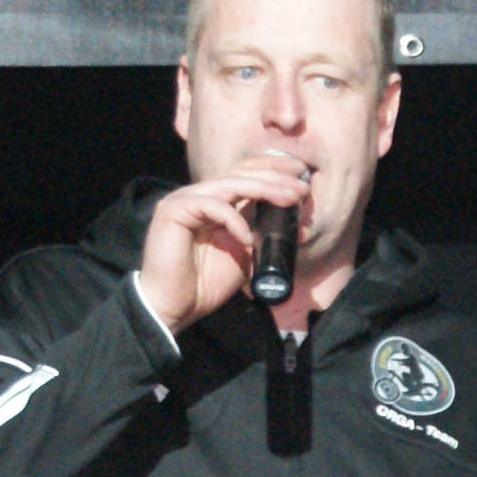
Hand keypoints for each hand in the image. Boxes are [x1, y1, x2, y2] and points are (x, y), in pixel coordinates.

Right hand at [134, 155, 312, 333]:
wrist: (174, 307)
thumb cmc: (204, 285)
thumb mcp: (244, 257)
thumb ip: (263, 237)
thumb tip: (298, 228)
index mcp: (215, 202)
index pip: (245, 174)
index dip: (273, 170)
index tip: (301, 176)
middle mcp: (199, 195)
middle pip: (241, 172)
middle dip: (276, 177)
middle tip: (303, 187)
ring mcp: (185, 199)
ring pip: (231, 183)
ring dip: (264, 189)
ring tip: (290, 200)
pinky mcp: (174, 210)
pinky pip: (213, 206)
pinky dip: (235, 220)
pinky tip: (249, 239)